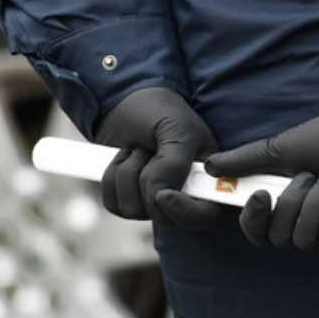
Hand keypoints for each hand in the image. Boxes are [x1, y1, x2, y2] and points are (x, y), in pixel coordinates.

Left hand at [93, 87, 221, 227]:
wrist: (124, 101)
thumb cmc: (160, 111)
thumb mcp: (176, 130)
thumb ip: (174, 165)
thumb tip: (161, 195)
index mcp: (208, 179)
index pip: (204, 215)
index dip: (184, 212)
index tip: (162, 194)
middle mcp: (183, 195)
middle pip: (163, 216)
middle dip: (147, 178)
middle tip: (150, 150)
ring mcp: (154, 201)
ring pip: (133, 210)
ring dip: (127, 173)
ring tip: (137, 150)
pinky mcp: (128, 199)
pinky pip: (113, 204)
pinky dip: (111, 177)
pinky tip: (124, 158)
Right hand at [204, 112, 318, 258]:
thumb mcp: (281, 148)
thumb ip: (246, 161)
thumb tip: (210, 166)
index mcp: (283, 204)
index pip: (257, 233)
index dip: (253, 221)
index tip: (262, 196)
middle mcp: (304, 222)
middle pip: (280, 236)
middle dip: (294, 202)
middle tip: (311, 176)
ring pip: (305, 240)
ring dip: (318, 204)